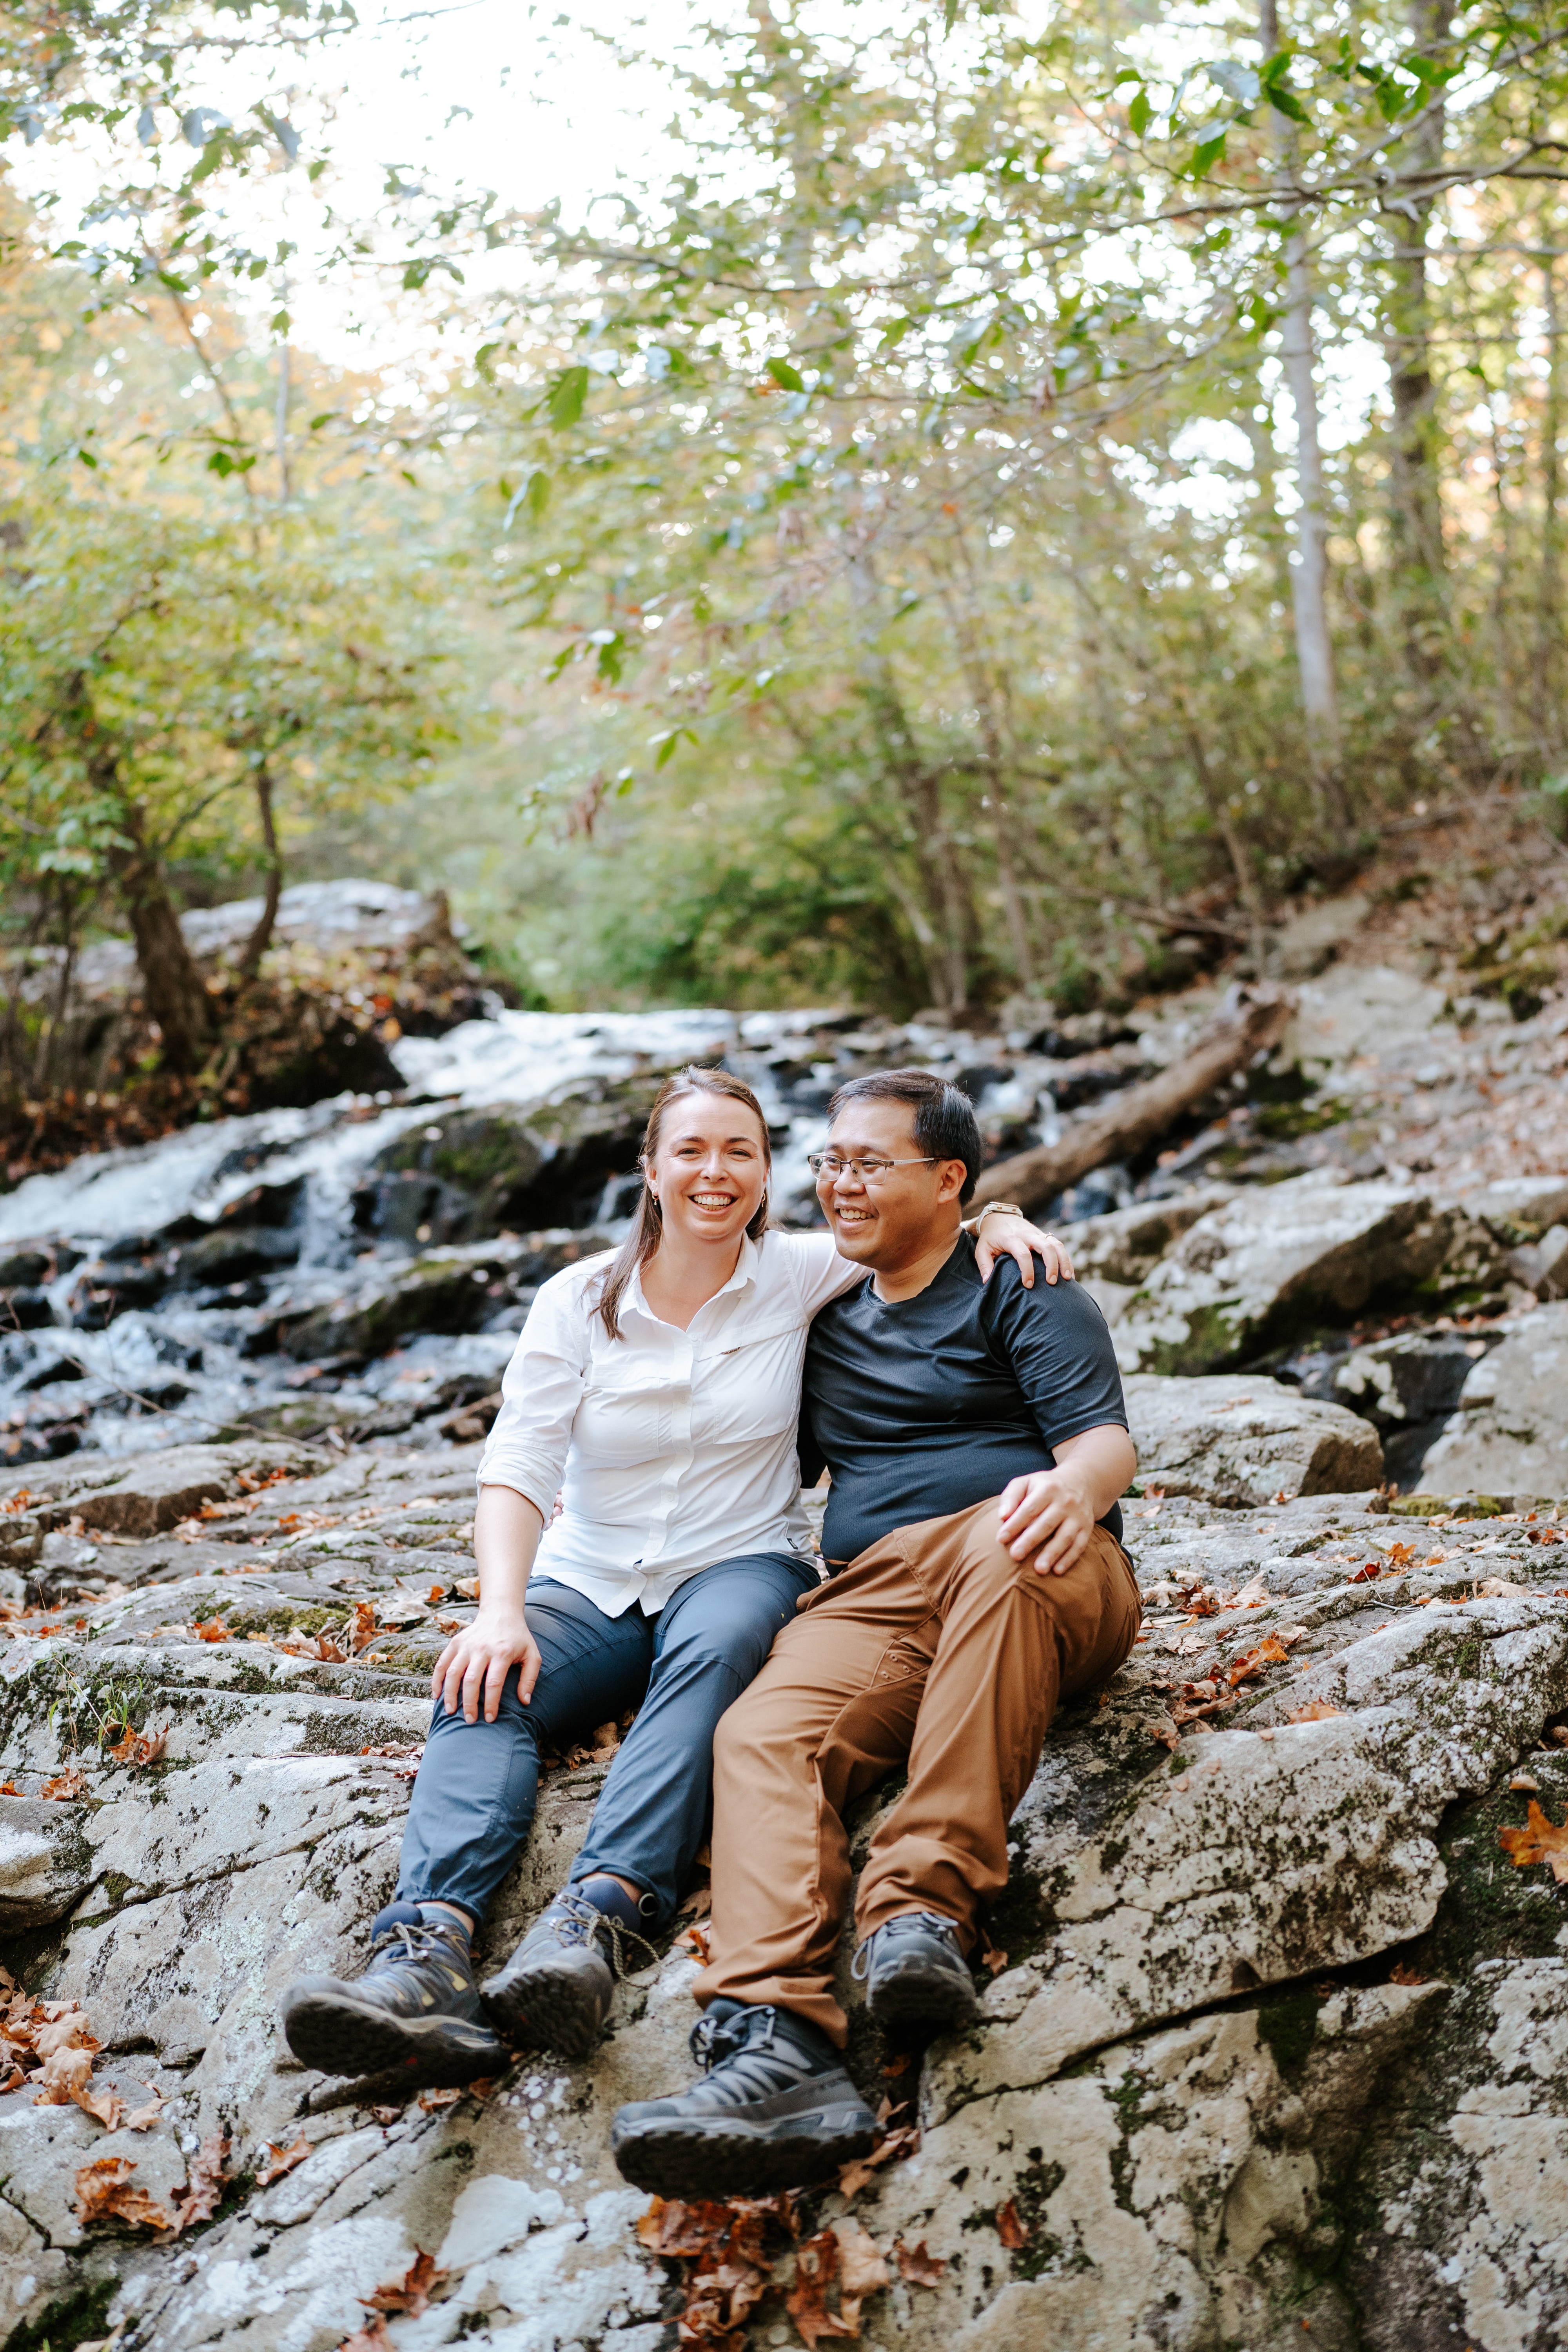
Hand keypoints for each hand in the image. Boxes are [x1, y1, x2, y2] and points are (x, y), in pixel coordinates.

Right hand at [433, 1608, 540, 1722]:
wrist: (501, 1612)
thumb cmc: (518, 1638)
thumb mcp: (532, 1655)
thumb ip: (529, 1678)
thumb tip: (525, 1702)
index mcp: (502, 1652)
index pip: (494, 1683)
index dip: (490, 1703)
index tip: (489, 1718)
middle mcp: (482, 1648)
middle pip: (471, 1680)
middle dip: (469, 1704)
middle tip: (470, 1720)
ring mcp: (466, 1645)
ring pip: (453, 1673)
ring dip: (450, 1694)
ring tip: (451, 1711)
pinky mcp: (455, 1643)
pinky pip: (441, 1663)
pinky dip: (437, 1680)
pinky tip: (437, 1695)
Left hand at [974, 1213, 1074, 1290]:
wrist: (998, 1217)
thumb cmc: (989, 1238)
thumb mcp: (981, 1249)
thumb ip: (984, 1265)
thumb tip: (987, 1281)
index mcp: (1011, 1238)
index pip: (1023, 1254)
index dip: (1027, 1270)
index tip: (1028, 1285)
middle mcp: (1027, 1235)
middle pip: (1045, 1247)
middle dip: (1051, 1265)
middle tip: (1051, 1283)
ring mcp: (1037, 1234)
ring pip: (1056, 1245)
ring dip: (1064, 1261)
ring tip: (1068, 1279)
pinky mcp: (1043, 1235)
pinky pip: (1059, 1245)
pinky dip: (1066, 1259)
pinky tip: (1069, 1273)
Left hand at [997, 1467, 1096, 1574]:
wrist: (1080, 1483)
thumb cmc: (1044, 1486)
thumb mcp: (1026, 1482)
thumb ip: (1011, 1496)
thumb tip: (1002, 1516)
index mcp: (1048, 1489)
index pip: (1029, 1508)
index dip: (1015, 1524)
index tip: (1000, 1538)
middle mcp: (1065, 1502)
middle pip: (1046, 1524)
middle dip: (1030, 1540)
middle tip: (1015, 1555)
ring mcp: (1078, 1516)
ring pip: (1065, 1537)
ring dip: (1052, 1554)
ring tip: (1039, 1570)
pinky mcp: (1086, 1528)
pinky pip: (1079, 1545)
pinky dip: (1069, 1559)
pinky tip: (1057, 1571)